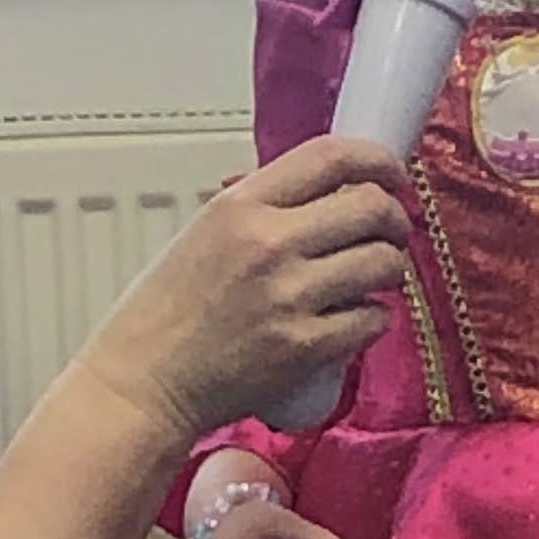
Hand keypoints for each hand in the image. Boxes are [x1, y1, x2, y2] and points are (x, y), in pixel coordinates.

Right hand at [83, 137, 410, 444]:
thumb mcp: (203, 233)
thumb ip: (261, 208)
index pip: (331, 157)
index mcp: (241, 206)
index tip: (391, 174)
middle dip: (394, 218)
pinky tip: (354, 319)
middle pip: (371, 207)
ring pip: (382, 263)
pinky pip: (372, 319)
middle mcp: (269, 243)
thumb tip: (325, 195)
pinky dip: (373, 318)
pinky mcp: (304, 347)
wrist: (145, 381)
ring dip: (388, 268)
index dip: (377, 160)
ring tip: (371, 279)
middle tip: (390, 232)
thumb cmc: (166, 312)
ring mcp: (290, 296)